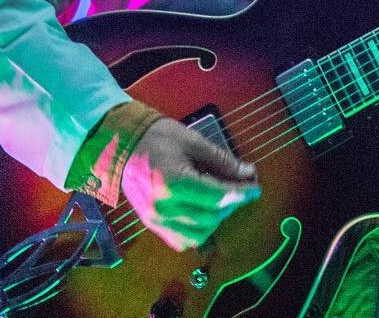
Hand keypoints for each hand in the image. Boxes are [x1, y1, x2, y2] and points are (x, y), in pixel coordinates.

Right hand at [121, 118, 260, 251]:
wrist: (123, 145)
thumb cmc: (159, 138)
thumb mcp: (194, 142)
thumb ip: (222, 161)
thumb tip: (248, 174)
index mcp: (172, 183)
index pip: (217, 197)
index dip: (241, 193)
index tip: (255, 188)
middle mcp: (163, 207)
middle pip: (210, 217)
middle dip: (231, 204)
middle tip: (241, 188)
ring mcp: (155, 219)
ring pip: (198, 234)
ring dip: (216, 219)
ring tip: (221, 199)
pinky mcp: (152, 225)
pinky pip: (181, 240)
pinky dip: (198, 232)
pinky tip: (204, 213)